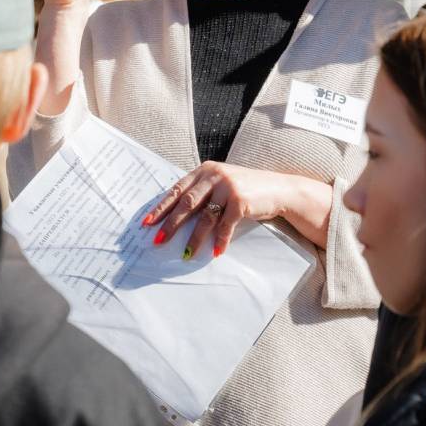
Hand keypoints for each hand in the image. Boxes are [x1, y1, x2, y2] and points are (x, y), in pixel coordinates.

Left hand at [142, 162, 333, 259]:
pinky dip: (220, 240)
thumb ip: (201, 192)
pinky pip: (225, 225)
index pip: (177, 190)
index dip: (161, 207)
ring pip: (205, 217)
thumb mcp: (220, 183)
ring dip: (194, 238)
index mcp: (204, 170)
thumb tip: (174, 217)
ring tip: (185, 254)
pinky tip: (216, 252)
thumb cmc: (245, 189)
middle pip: (186, 204)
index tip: (147, 222)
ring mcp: (228, 187)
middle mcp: (214, 176)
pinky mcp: (241, 201)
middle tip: (159, 240)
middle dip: (171, 224)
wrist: (278, 188)